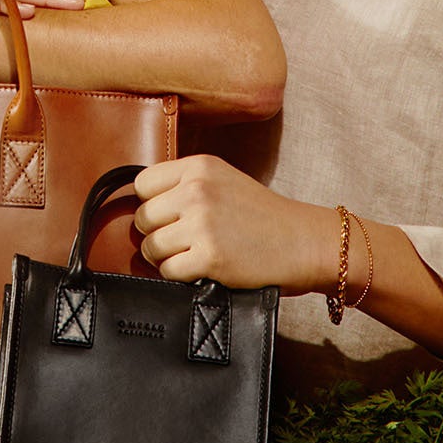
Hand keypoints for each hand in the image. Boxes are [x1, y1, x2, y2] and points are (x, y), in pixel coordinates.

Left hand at [132, 154, 322, 290]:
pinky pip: (168, 270)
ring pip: (150, 246)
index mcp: (199, 166)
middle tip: (181, 241)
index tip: (168, 217)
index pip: (142, 184)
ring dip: (165, 258)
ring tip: (191, 255)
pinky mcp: (209, 256)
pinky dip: (179, 276)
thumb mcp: (223, 180)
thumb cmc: (263, 216)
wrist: (302, 241)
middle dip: (156, 233)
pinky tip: (200, 269)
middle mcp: (197, 190)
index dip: (151, 204)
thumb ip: (185, 185)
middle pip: (142, 217)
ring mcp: (202, 223)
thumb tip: (140, 205)